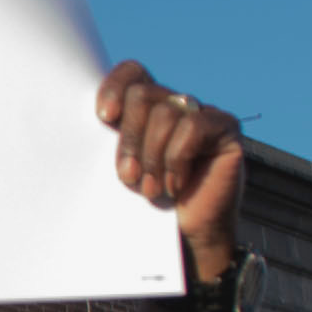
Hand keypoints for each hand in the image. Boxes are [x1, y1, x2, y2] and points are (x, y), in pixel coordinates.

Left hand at [96, 62, 245, 278]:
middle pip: (142, 95)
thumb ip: (109, 140)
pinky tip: (176, 185)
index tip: (103, 118)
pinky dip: (177, 159)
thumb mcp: (119, 167)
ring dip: (153, 157)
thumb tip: (86, 119)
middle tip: (127, 177)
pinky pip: (192, 128)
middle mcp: (175, 104)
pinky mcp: (226, 128)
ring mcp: (203, 113)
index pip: (132, 73)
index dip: (115, 87)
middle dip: (129, 139)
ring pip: (165, 113)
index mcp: (146, 108)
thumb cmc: (144, 204)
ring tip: (151, 189)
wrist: (182, 238)